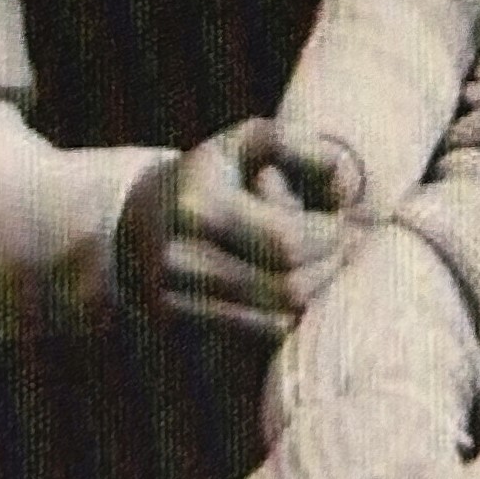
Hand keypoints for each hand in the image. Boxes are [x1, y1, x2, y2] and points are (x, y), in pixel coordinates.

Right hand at [114, 119, 360, 338]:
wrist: (134, 225)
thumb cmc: (209, 177)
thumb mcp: (245, 141)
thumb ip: (297, 144)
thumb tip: (345, 182)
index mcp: (200, 205)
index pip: (287, 241)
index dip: (329, 235)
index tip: (340, 220)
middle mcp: (182, 259)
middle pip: (287, 287)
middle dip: (328, 267)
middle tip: (341, 246)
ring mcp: (177, 300)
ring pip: (277, 319)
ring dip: (313, 294)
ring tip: (319, 264)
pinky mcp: (183, 329)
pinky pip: (259, 337)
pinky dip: (288, 314)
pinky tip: (293, 286)